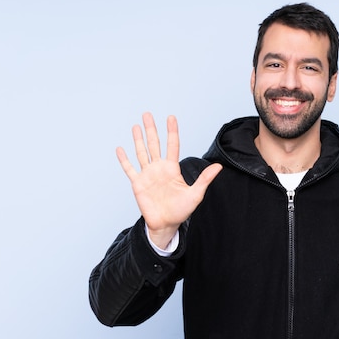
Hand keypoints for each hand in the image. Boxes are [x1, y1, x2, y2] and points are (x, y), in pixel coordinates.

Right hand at [116, 112, 222, 247]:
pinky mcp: (138, 183)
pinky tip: (120, 149)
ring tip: (136, 126)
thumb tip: (219, 166)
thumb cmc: (181, 210)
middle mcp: (159, 168)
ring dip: (138, 139)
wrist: (166, 224)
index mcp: (172, 168)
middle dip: (151, 129)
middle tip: (147, 114)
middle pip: (154, 144)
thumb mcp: (196, 194)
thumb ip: (205, 179)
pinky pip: (129, 169)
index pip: (172, 145)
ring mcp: (147, 174)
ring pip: (141, 152)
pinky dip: (124, 159)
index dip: (171, 131)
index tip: (171, 117)